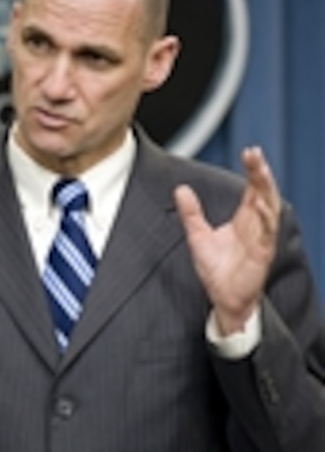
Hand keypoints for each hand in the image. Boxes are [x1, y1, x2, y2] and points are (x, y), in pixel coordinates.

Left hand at [174, 147, 280, 335]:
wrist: (224, 299)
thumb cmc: (217, 270)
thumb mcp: (198, 237)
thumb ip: (191, 214)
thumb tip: (180, 190)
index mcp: (245, 219)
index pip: (253, 188)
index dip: (254, 170)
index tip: (250, 152)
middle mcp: (257, 226)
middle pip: (264, 193)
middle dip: (261, 173)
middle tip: (255, 154)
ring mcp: (262, 239)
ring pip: (270, 209)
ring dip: (266, 190)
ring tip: (260, 172)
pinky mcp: (262, 254)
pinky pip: (266, 234)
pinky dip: (264, 218)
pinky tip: (259, 204)